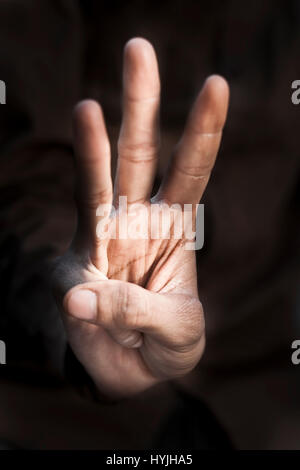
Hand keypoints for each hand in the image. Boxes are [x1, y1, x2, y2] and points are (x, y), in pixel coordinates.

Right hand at [52, 38, 228, 398]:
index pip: (191, 170)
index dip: (203, 130)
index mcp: (177, 229)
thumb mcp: (176, 332)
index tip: (215, 85)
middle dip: (143, 104)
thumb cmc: (164, 345)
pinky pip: (73, 231)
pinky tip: (75, 164)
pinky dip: (72, 205)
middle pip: (142, 153)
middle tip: (139, 49)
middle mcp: (140, 221)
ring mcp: (106, 235)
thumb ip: (135, 310)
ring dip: (95, 140)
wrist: (133, 372)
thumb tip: (77, 296)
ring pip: (101, 177)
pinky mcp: (78, 261)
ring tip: (88, 104)